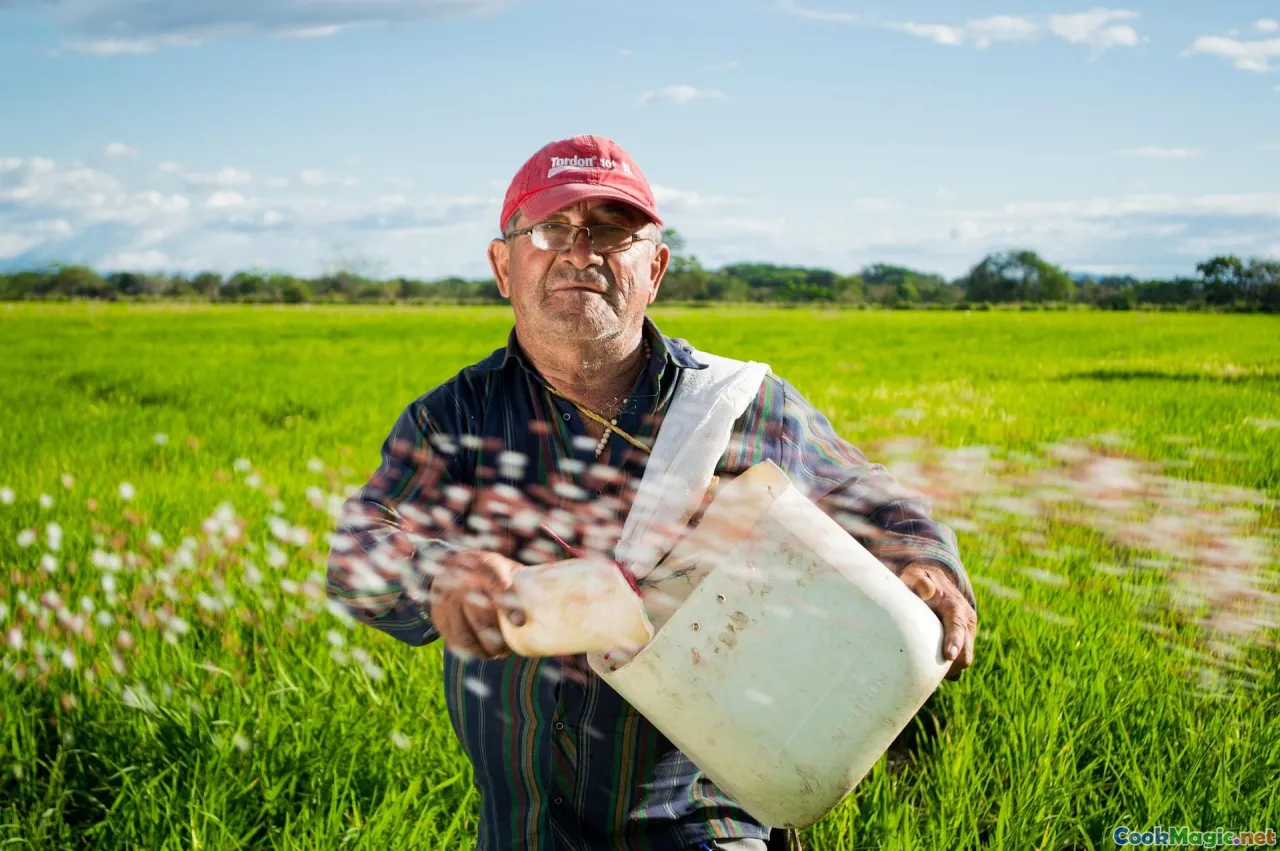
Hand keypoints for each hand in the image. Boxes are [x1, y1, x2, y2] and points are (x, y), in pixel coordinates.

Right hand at [430, 550, 526, 660]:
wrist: (449, 567)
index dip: (506, 602)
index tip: (519, 621)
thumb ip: (525, 584)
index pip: (494, 581)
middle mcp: (462, 581)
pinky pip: (456, 642)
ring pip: (465, 633)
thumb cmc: (491, 572)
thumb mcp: (507, 568)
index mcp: (485, 565)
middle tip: (509, 647)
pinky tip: (485, 651)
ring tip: (499, 651)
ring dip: (484, 648)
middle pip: (477, 612)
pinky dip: (472, 650)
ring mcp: (447, 600)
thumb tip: (565, 604)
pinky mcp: (439, 619)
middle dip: (496, 634)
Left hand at [899, 562, 975, 679]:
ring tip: (925, 673)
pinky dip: (947, 670)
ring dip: (947, 670)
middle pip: (966, 653)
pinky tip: (929, 671)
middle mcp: (966, 622)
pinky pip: (958, 664)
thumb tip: (926, 590)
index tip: (949, 655)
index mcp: (955, 607)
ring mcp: (967, 634)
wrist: (936, 583)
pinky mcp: (963, 643)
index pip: (958, 625)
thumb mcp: (916, 576)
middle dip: (950, 665)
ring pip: (963, 661)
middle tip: (926, 673)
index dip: (955, 641)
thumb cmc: (921, 581)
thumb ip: (918, 581)